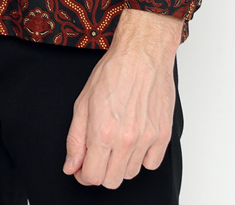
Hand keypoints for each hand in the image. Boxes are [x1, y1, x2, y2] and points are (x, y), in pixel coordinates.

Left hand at [63, 9, 183, 187]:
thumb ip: (75, 138)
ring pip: (131, 174)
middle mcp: (126, 139)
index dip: (83, 174)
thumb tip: (71, 165)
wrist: (142, 54)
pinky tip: (135, 139)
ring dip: (121, 163)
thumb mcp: (83, 101)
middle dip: (101, 171)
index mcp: (103, 132)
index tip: (83, 165)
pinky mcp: (163, 135)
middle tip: (99, 153)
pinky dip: (142, 157)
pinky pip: (151, 163)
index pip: (92, 177)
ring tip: (118, 139)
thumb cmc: (113, 71)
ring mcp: (147, 138)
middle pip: (111, 181)